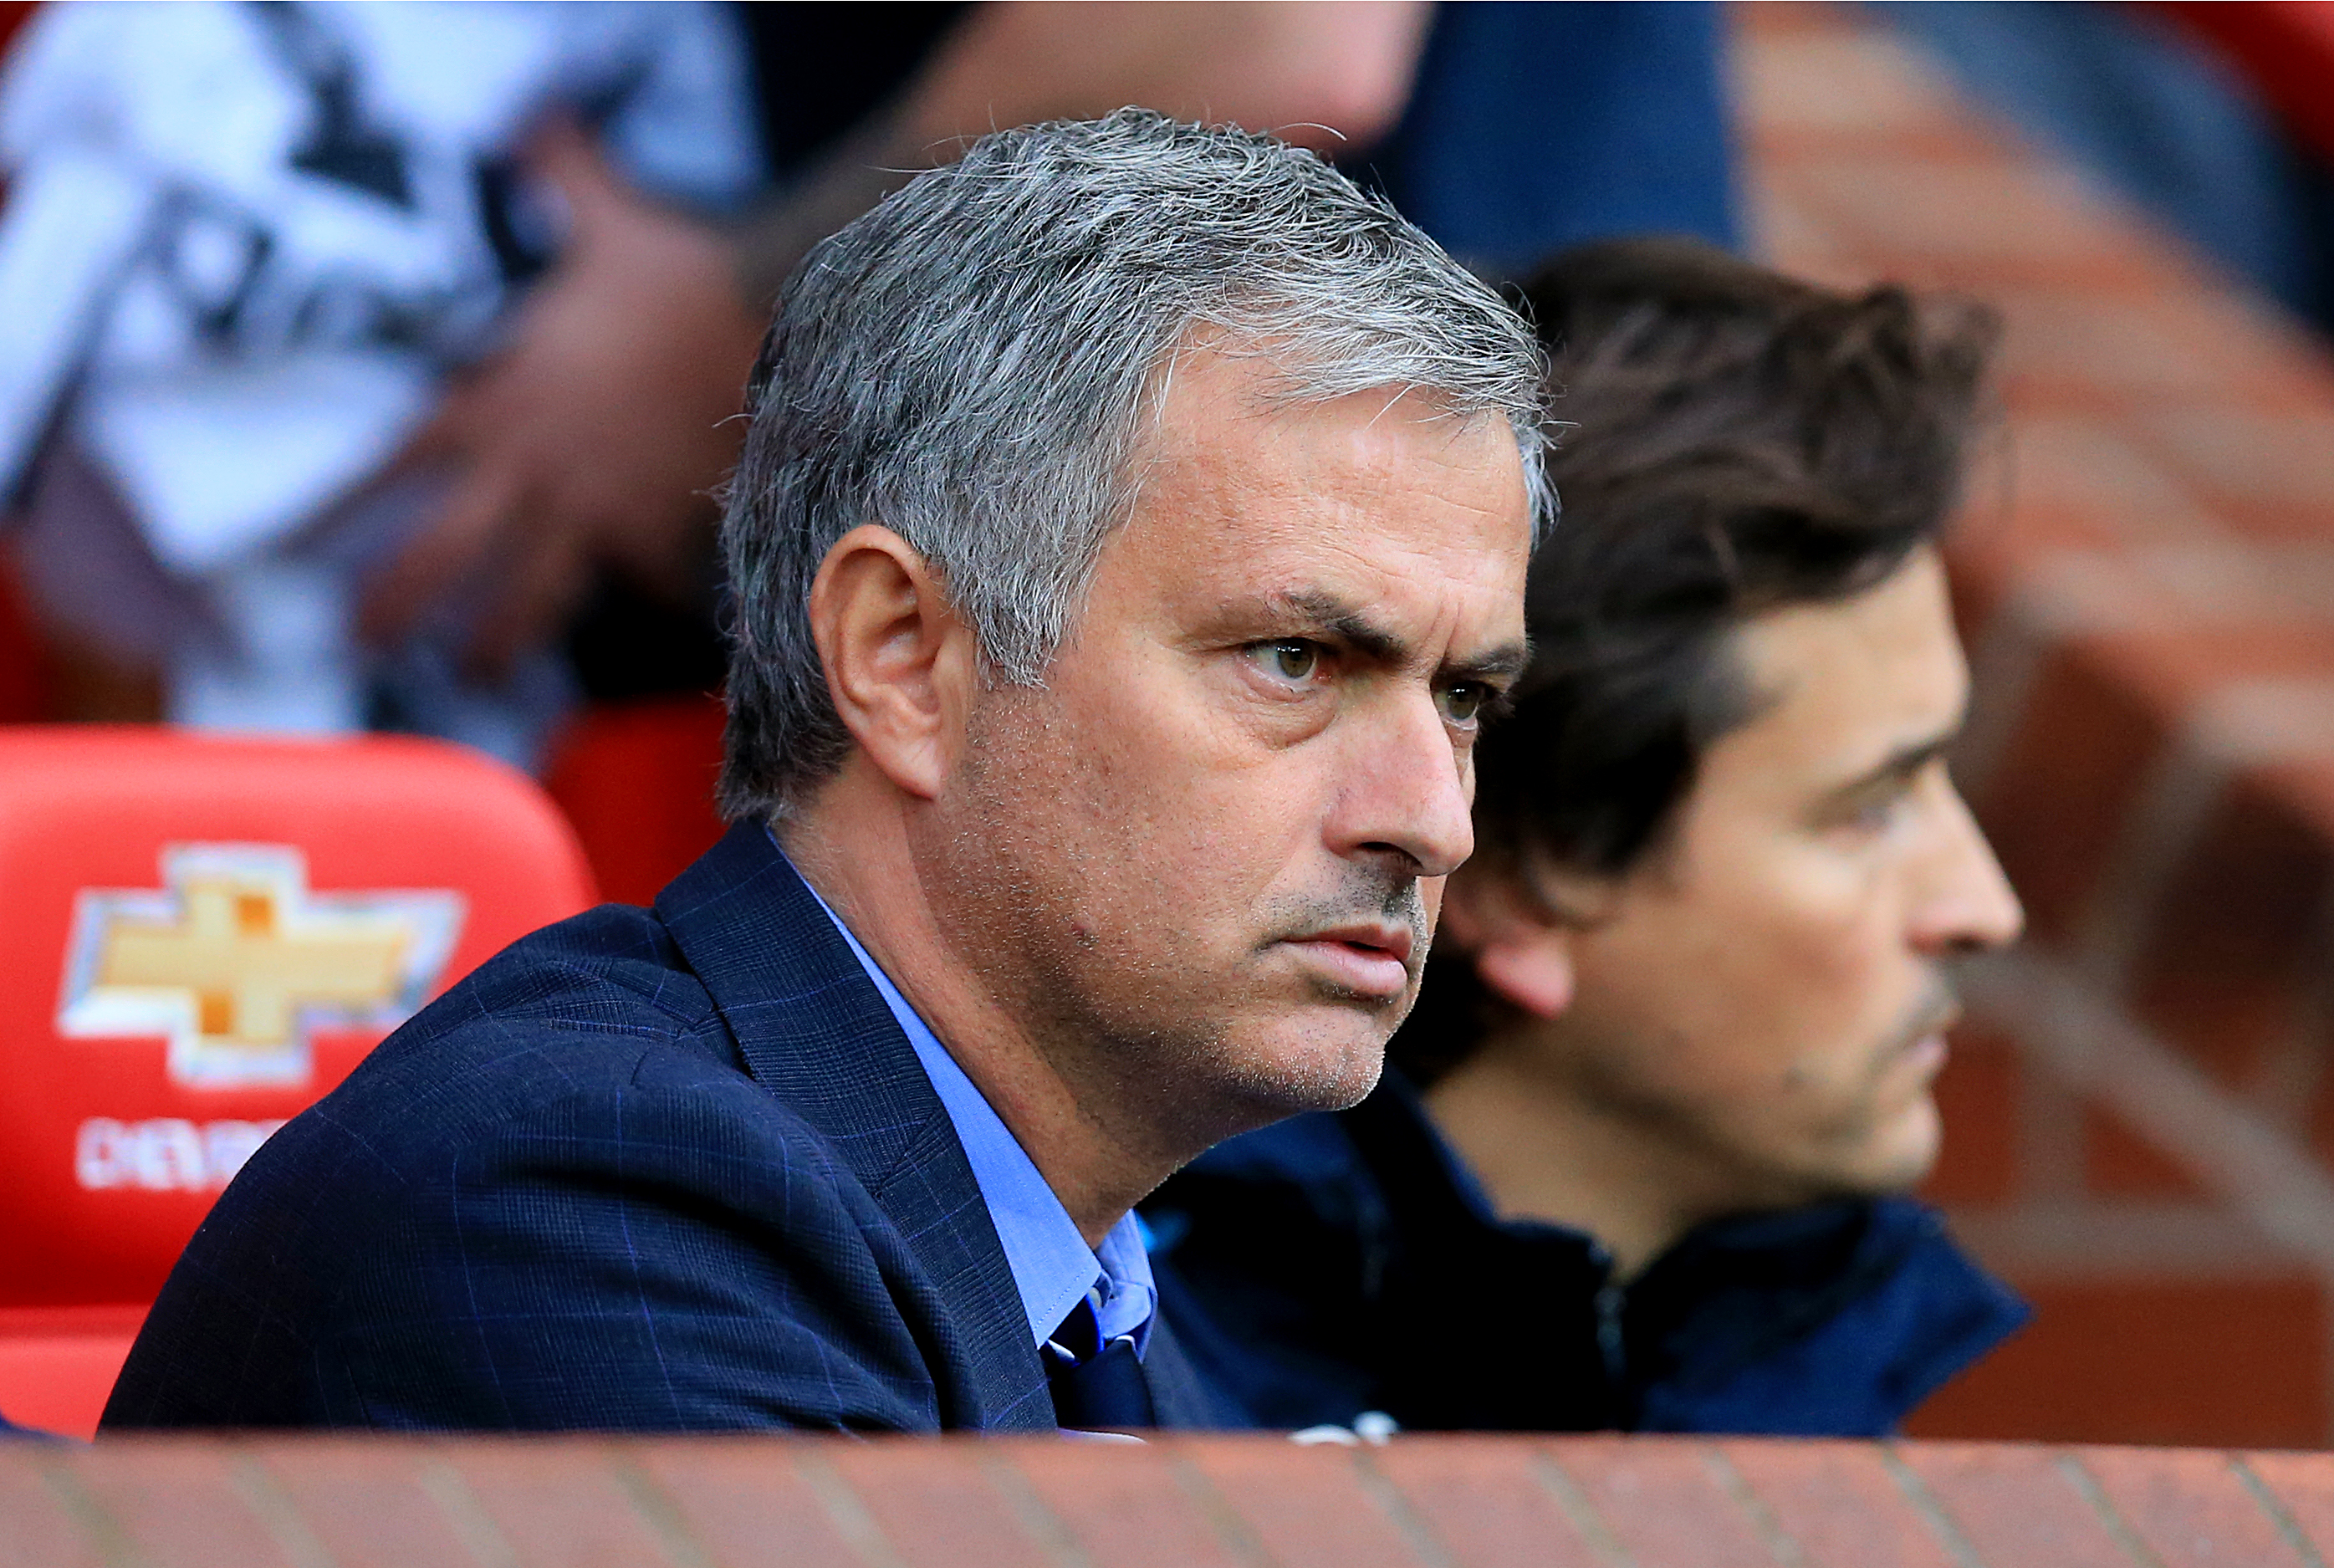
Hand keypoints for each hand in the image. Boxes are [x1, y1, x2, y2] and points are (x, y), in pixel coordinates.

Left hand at [361, 121, 764, 672]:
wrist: (759, 316)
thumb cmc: (673, 270)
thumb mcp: (602, 220)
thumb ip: (556, 176)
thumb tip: (535, 121)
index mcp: (499, 401)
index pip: (395, 462)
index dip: (337, 508)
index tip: (290, 550)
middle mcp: (533, 464)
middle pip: (443, 552)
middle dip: (395, 604)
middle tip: (359, 646)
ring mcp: (594, 503)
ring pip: (529, 592)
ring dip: (499, 642)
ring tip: (477, 678)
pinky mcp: (658, 525)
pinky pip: (644, 577)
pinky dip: (646, 597)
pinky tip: (644, 614)